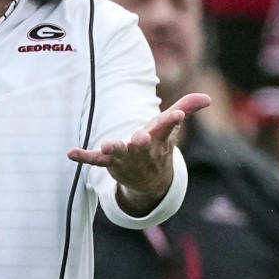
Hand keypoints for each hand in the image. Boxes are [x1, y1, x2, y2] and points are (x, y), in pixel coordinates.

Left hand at [68, 93, 211, 214]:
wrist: (150, 181)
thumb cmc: (158, 146)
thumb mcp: (170, 128)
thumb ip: (185, 108)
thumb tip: (207, 97)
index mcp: (159, 138)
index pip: (167, 128)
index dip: (172, 121)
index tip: (177, 115)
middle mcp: (143, 150)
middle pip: (142, 146)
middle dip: (141, 143)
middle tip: (140, 139)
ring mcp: (126, 158)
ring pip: (119, 154)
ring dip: (114, 149)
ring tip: (107, 145)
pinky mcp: (109, 163)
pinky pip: (95, 160)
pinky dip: (83, 157)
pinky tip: (71, 153)